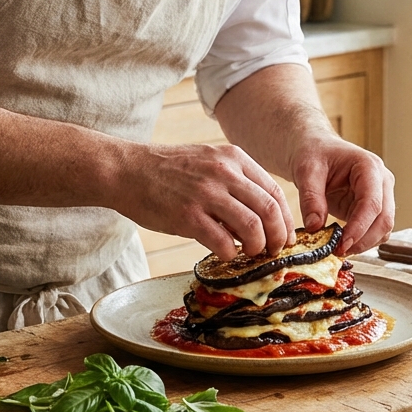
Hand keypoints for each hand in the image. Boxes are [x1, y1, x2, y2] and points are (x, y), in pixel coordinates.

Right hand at [112, 142, 295, 259]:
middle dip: (277, 237)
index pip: (274, 191)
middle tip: (273, 251)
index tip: (283, 235)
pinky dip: (231, 253)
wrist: (126, 170)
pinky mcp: (188, 216)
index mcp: (233, 158)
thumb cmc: (167, 171)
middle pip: (270, 210)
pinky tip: (225, 253)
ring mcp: (206, 194)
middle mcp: (224, 173)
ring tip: (250, 253)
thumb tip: (259, 217)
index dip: (285, 218)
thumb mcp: (208, 162)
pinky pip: (223, 242)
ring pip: (253, 227)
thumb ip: (235, 182)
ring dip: (257, 247)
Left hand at [292, 136, 394, 255]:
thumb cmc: (314, 153)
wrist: (315, 149)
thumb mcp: (306, 171)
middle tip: (338, 252)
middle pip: (384, 219)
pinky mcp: (373, 208)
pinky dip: (362, 241)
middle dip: (363, 240)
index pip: (372, 203)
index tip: (343, 245)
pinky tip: (342, 244)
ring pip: (383, 229)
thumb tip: (314, 227)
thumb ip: (310, 198)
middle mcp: (381, 182)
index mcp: (369, 167)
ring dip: (364, 243)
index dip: (360, 227)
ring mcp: (381, 196)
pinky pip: (375, 231)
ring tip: (338, 250)